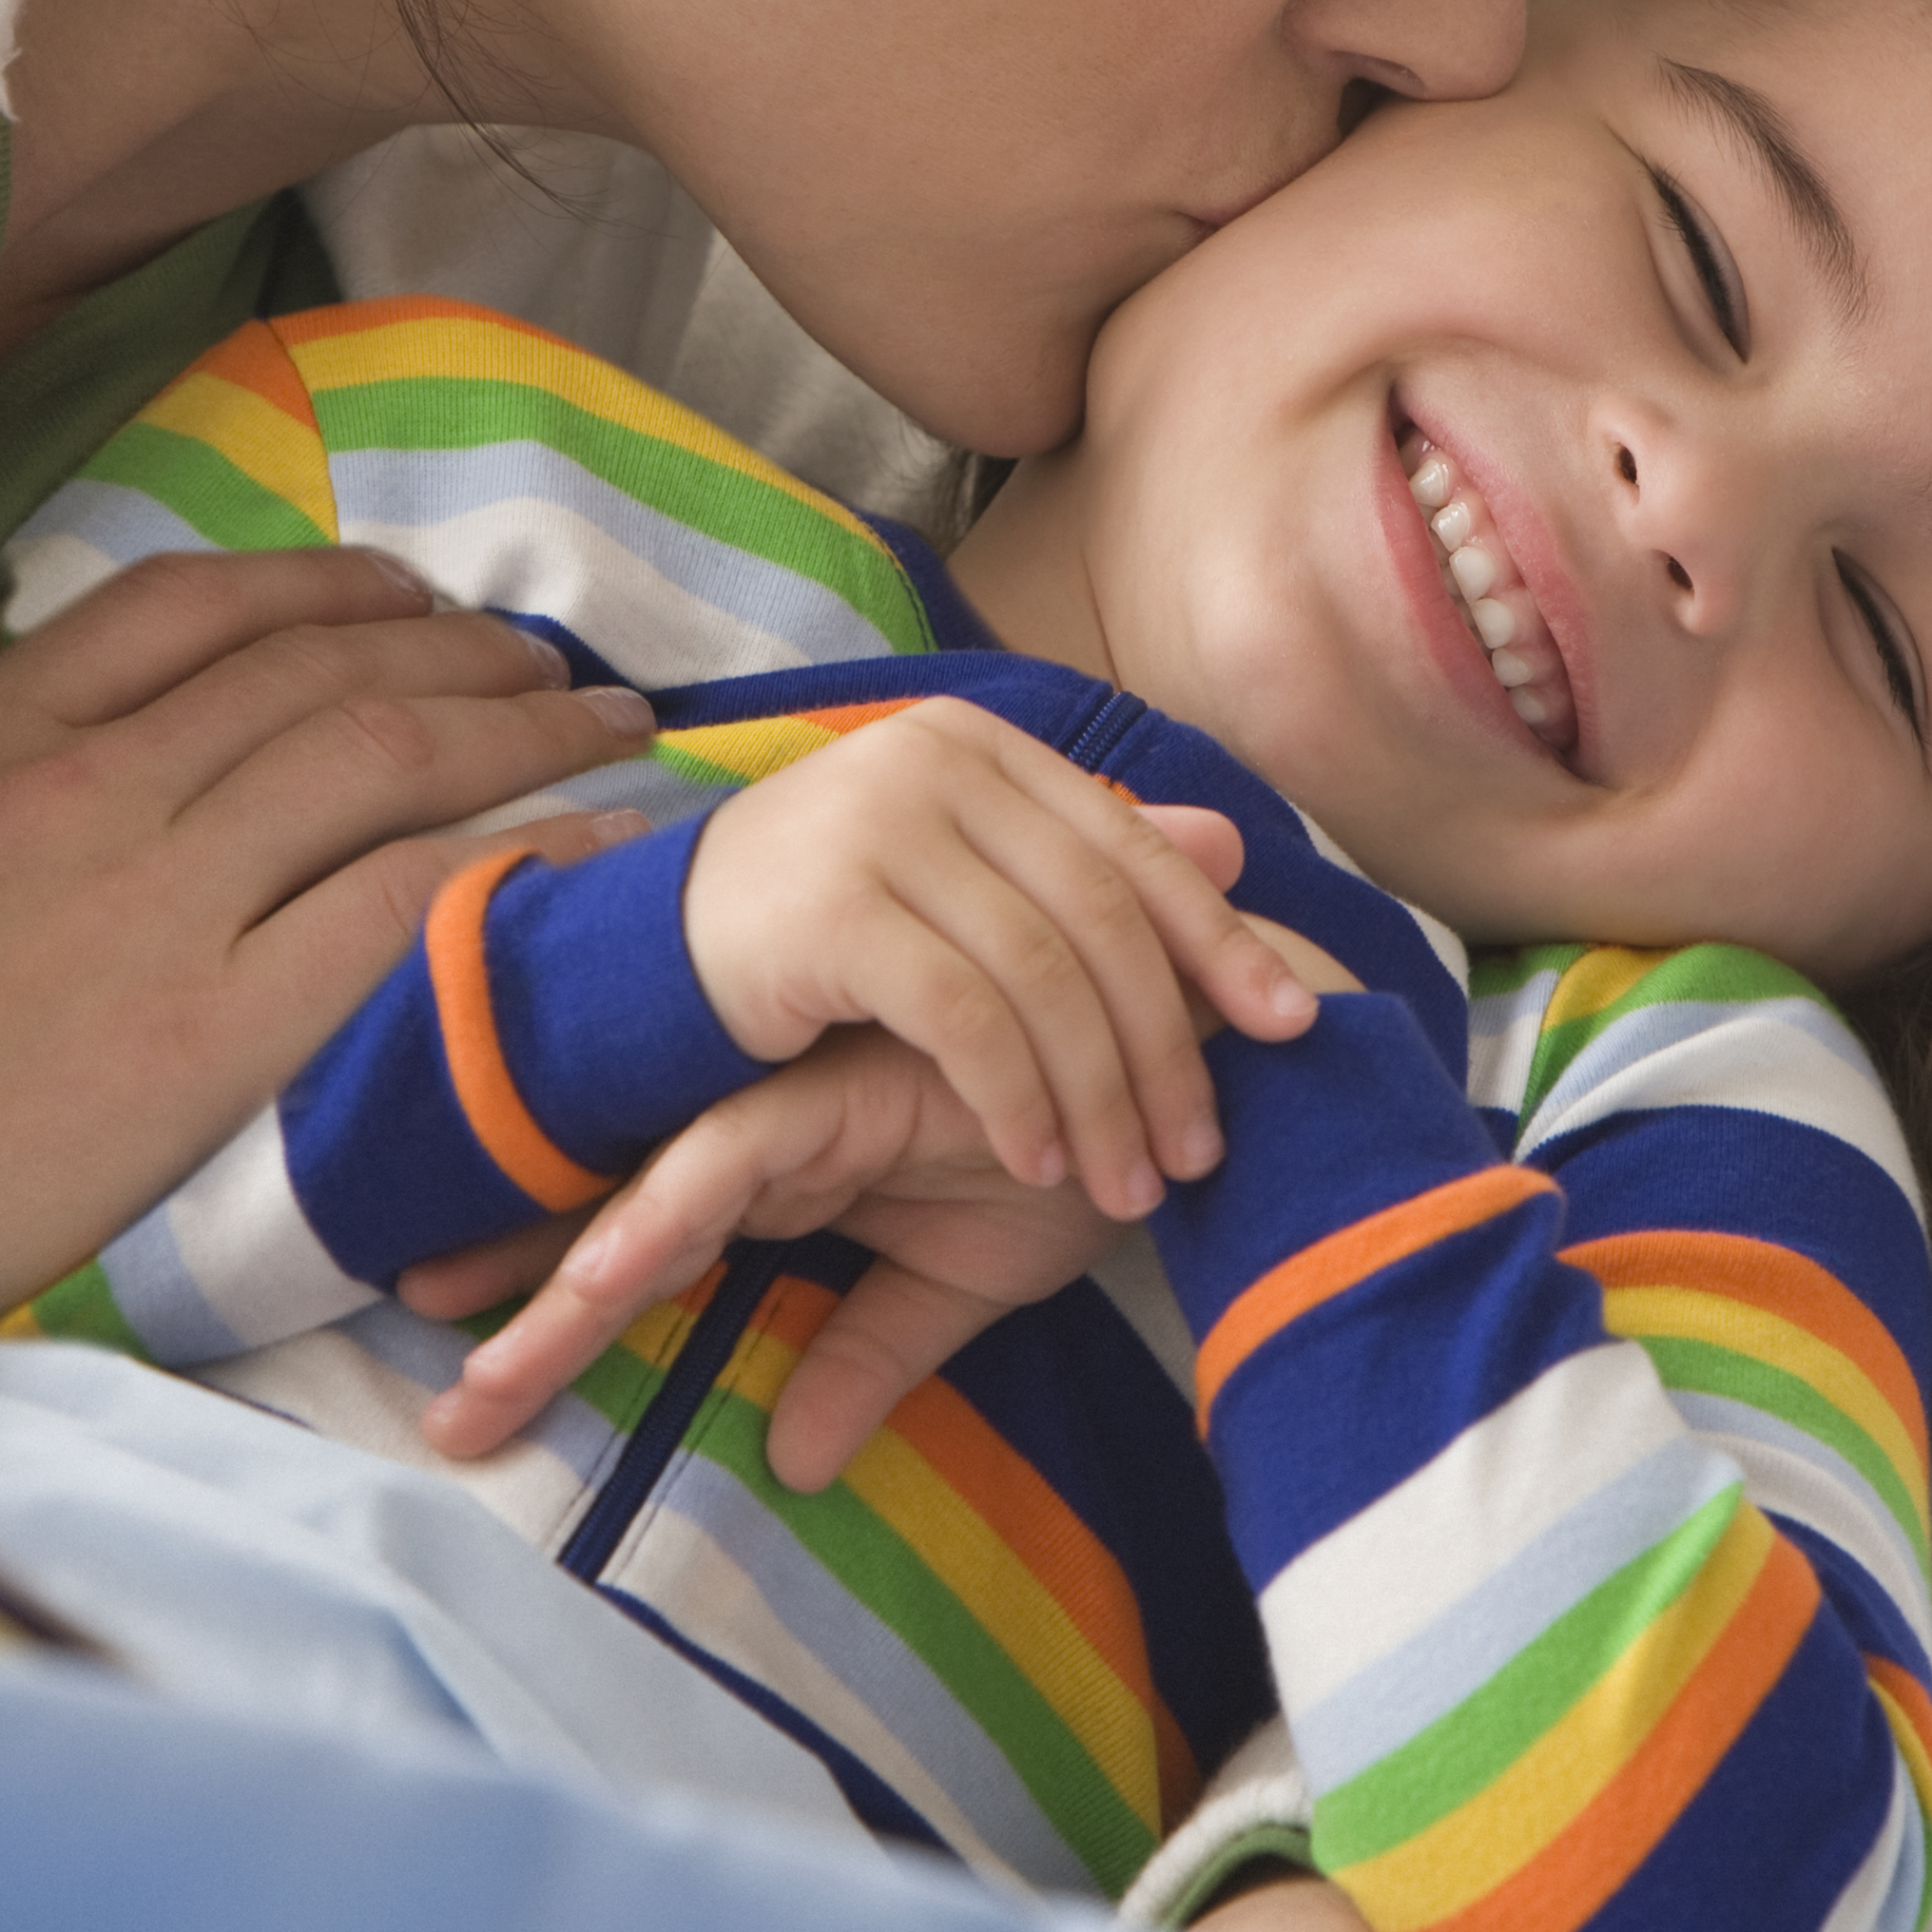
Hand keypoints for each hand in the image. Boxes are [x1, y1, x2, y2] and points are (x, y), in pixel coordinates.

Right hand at [0, 550, 655, 1412]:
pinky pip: (398, 908)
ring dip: (519, 727)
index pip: (195, 607)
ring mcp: (157, 900)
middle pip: (322, 666)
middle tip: (547, 656)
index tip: (404, 594)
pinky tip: (585, 850)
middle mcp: (92, 784)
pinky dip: (509, 861)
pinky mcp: (205, 1031)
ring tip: (605, 725)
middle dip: (459, 646)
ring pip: (384, 759)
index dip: (324, 586)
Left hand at [407, 914, 1362, 1487]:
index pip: (646, 1245)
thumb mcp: (960, 1291)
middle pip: (617, 1223)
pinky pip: (732, 1154)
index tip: (465, 1401)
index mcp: (788, 1176)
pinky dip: (668, 1220)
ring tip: (484, 1385)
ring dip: (564, 1291)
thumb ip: (869, 1362)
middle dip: (521, 1316)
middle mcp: (774, 1136)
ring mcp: (797, 1105)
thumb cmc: (1090, 1162)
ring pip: (648, 1197)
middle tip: (439, 1420)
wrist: (1198, 1093)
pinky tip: (605, 1277)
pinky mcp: (843, 1088)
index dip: (549, 1307)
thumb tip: (786, 1461)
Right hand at [679, 700, 1315, 1217]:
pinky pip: (965, 1016)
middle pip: (1102, 917)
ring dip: (1100, 1093)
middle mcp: (937, 763)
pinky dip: (1017, 1095)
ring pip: (1044, 976)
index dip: (1220, 941)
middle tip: (1202, 1150)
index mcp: (981, 748)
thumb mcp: (965, 890)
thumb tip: (1235, 846)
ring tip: (1129, 1183)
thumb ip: (1085, 866)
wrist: (638, 960)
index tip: (1293, 1028)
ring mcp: (880, 824)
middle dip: (1167, 1045)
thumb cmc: (818, 936)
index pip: (1133, 848)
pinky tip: (1039, 1159)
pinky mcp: (833, 908)